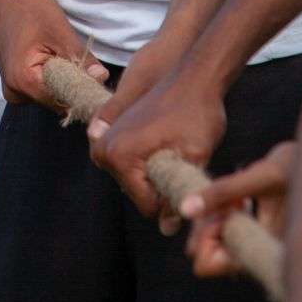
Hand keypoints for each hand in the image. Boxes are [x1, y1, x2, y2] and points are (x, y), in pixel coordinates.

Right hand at [0, 0, 108, 108]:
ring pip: (49, 93)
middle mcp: (13, 92)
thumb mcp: (59, 31)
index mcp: (22, 81)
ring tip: (57, 50)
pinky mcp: (14, 82)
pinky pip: (40, 86)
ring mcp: (11, 89)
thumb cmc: (29, 8)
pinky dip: (50, 73)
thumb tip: (102, 77)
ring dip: (60, 77)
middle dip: (70, 82)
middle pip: (55, 99)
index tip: (97, 78)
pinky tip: (48, 53)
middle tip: (76, 56)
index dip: (82, 91)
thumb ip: (80, 58)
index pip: (62, 101)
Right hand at [87, 38, 217, 218]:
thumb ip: (178, 192)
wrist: (194, 73)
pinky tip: (169, 142)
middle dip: (162, 187)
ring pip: (135, 180)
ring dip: (156, 174)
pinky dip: (150, 161)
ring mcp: (104, 136)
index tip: (190, 172)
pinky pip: (131, 163)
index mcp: (118, 154)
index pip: (148, 205)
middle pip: (138, 194)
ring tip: (177, 149)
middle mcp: (103, 146)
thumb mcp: (195, 154)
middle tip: (184, 159)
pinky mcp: (111, 128)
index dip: (174, 198)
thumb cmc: (198, 110)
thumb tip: (167, 228)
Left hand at [180, 141, 295, 276]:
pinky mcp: (254, 241)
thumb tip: (185, 209)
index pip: (206, 264)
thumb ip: (223, 193)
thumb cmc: (293, 170)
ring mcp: (253, 252)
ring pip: (213, 244)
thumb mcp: (258, 176)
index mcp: (259, 254)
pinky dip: (224, 215)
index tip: (226, 206)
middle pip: (206, 254)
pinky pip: (224, 234)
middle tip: (231, 198)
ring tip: (239, 197)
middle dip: (209, 223)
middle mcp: (255, 260)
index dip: (206, 233)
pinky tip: (242, 200)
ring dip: (217, 217)